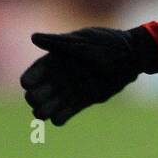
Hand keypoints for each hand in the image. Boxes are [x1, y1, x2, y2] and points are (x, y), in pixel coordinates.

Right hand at [20, 26, 157, 126]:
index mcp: (56, 59)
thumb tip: (33, 38)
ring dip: (44, 110)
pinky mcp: (84, 100)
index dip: (29, 78)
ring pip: (50, 104)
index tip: (27, 84)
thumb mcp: (80, 41)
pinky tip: (57, 120)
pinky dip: (61, 117)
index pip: (35, 72)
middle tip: (36, 99)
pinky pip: (67, 112)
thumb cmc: (105, 44)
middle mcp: (60, 76)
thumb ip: (57, 43)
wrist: (130, 56)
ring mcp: (71, 89)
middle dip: (34, 97)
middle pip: (38, 91)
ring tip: (43, 113)